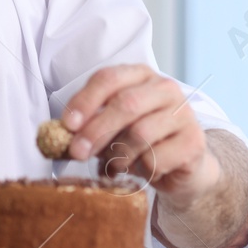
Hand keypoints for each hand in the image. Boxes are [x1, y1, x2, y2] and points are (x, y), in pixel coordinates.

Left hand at [61, 64, 220, 206]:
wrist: (183, 166)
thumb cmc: (139, 142)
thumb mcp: (110, 130)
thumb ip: (85, 129)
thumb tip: (53, 139)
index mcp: (140, 76)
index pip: (108, 79)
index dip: (85, 101)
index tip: (67, 125)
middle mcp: (165, 88)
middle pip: (125, 104)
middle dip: (96, 130)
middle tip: (77, 153)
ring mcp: (183, 113)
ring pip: (140, 134)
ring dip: (119, 156)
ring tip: (115, 166)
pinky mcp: (194, 142)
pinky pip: (157, 159)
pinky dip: (141, 171)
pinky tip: (144, 171)